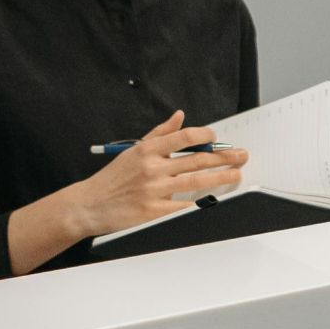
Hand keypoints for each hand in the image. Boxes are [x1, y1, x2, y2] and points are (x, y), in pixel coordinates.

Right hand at [66, 110, 250, 237]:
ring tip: (235, 174)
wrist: (89, 205)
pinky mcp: (153, 211)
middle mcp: (152, 168)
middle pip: (196, 160)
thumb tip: (179, 116)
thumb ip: (159, 133)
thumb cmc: (113, 178)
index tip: (217, 137)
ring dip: (220, 177)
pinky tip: (215, 198)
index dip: (206, 135)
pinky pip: (183, 205)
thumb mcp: (133, 150)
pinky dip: (200, 201)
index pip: (184, 137)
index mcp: (148, 150)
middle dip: (223, 157)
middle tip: (240, 155)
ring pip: (195, 182)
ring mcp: (153, 190)